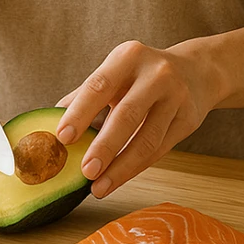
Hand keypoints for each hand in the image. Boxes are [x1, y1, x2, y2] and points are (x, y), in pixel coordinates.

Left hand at [55, 40, 219, 196]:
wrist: (196, 72)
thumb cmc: (141, 76)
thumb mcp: (115, 73)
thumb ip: (84, 96)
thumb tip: (48, 125)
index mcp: (128, 56)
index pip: (99, 85)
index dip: (80, 112)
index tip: (62, 138)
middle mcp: (156, 73)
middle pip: (127, 114)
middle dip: (104, 146)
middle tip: (85, 171)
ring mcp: (177, 96)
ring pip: (146, 139)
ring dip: (121, 167)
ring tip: (99, 187)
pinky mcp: (189, 119)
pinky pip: (159, 149)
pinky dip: (136, 167)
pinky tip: (118, 178)